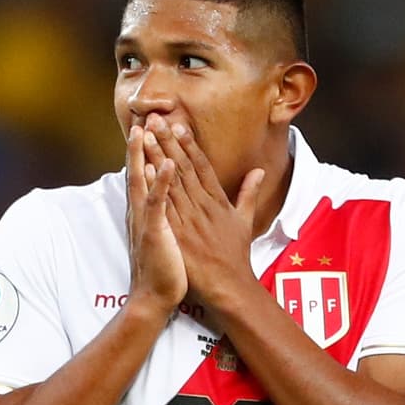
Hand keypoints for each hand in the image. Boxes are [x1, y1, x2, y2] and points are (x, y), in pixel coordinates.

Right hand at [125, 124, 186, 314]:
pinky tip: (165, 163)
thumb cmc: (168, 268)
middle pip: (142, 170)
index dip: (150, 150)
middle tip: (145, 116)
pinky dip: (161, 182)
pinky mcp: (155, 232)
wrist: (156, 297)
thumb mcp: (171, 237)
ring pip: (144, 181)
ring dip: (145, 154)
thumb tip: (177, 205)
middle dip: (143, 143)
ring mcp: (147, 221)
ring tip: (146, 129)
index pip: (148, 174)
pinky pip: (158, 203)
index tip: (152, 127)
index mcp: (150, 211)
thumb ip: (174, 217)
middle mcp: (143, 212)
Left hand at [142, 114, 264, 310]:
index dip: (189, 144)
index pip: (202, 166)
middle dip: (168, 142)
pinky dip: (155, 187)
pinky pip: (164, 205)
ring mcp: (190, 219)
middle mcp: (203, 205)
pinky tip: (145, 170)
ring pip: (171, 182)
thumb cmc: (236, 256)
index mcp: (217, 201)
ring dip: (157, 157)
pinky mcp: (178, 233)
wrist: (229, 285)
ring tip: (145, 135)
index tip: (178, 125)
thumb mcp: (245, 221)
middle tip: (155, 119)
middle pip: (183, 167)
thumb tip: (258, 172)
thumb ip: (248, 193)